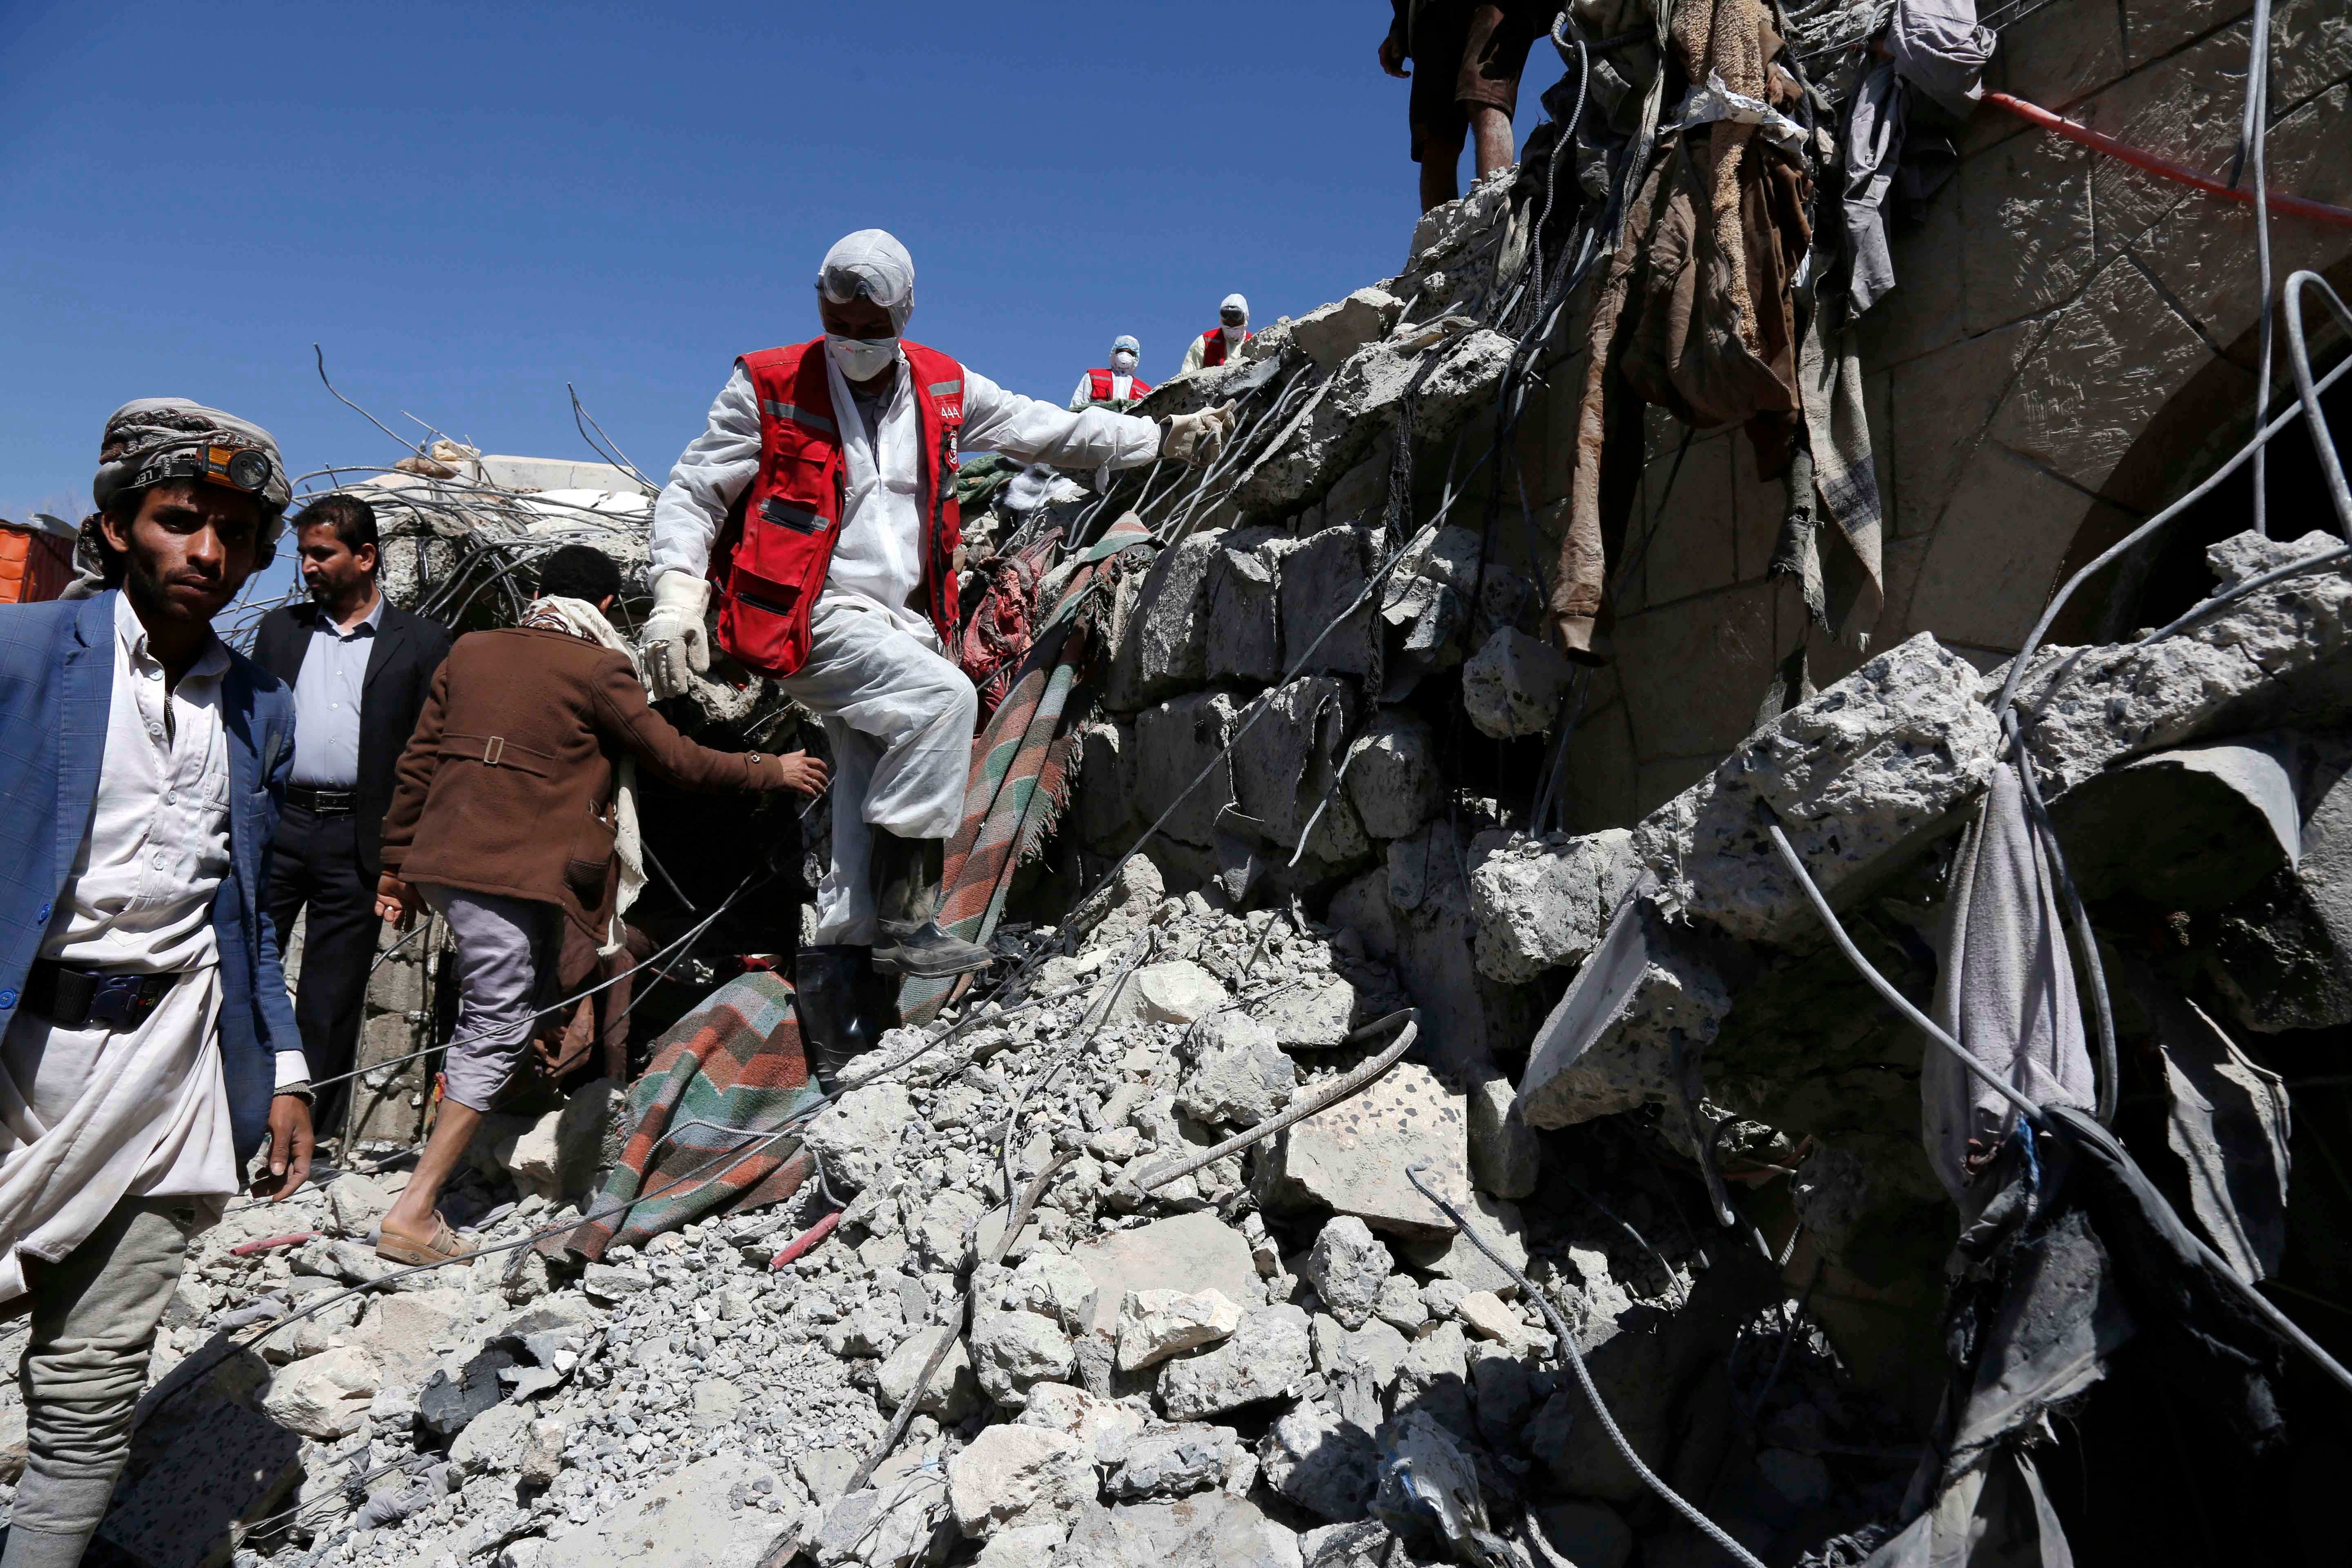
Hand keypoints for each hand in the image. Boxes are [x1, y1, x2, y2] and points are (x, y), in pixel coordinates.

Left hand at [259, 1094, 314, 1200]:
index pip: (300, 1175)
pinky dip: (269, 1170)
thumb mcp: (281, 1128)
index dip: (287, 1188)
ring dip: (270, 1180)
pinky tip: (259, 1174)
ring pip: (283, 1169)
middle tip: (255, 1194)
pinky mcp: (286, 1142)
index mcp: (303, 1148)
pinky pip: (279, 1161)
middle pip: (289, 1175)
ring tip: (253, 1188)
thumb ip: (279, 1151)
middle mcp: (300, 1150)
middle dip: (274, 1186)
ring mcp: (293, 1146)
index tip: (273, 1199)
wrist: (287, 1091)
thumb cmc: (284, 1108)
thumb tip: (276, 1173)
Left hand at [376, 873, 420, 926]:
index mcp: (409, 904)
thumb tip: (427, 914)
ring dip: (388, 917)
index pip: (410, 916)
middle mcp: (400, 904)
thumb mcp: (416, 895)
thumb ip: (420, 905)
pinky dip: (378, 911)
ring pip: (388, 913)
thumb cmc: (407, 884)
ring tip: (389, 917)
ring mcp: (390, 901)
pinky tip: (379, 912)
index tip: (406, 930)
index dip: (408, 924)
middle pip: (398, 917)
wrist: (395, 872)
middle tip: (395, 926)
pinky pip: (378, 907)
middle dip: (397, 922)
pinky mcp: (381, 897)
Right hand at [642, 573, 711, 697]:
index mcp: (674, 640)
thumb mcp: (698, 633)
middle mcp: (659, 643)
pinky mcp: (643, 644)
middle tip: (671, 697)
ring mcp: (649, 644)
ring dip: (654, 683)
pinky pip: (641, 662)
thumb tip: (700, 671)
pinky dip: (643, 675)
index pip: (675, 663)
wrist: (672, 605)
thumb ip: (699, 652)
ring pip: (650, 667)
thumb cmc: (688, 621)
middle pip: (661, 667)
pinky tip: (646, 686)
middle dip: (666, 684)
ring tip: (659, 696)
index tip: (681, 691)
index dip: (677, 678)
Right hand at [762, 750, 828, 796]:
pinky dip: (813, 794)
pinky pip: (809, 791)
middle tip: (826, 782)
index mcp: (802, 760)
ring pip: (816, 783)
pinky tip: (814, 796)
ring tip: (823, 791)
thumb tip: (804, 750)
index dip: (823, 766)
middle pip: (818, 774)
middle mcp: (804, 769)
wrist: (771, 771)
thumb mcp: (789, 755)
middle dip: (824, 779)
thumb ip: (798, 754)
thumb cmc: (778, 763)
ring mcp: (802, 777)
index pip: (817, 762)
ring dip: (821, 788)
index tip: (825, 769)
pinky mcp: (799, 786)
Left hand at [1160, 401, 1237, 468]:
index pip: (1230, 428)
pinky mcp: (1204, 461)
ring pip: (1218, 448)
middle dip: (1216, 429)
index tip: (1227, 415)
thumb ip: (1221, 411)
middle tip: (1205, 424)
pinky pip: (1210, 458)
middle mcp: (1217, 443)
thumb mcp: (1206, 415)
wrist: (1174, 433)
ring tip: (1199, 433)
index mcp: (1220, 431)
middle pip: (1226, 438)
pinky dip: (1205, 450)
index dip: (1230, 422)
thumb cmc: (1190, 423)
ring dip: (1209, 439)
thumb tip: (1234, 401)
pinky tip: (1198, 445)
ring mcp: (1211, 452)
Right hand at [1380, 34, 1409, 77]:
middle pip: (1389, 69)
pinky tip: (1408, 73)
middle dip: (1397, 73)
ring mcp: (1391, 60)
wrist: (1401, 32)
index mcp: (1382, 52)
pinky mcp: (1397, 62)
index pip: (1385, 64)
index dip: (1391, 69)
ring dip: (1401, 74)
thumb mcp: (1396, 38)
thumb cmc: (1397, 34)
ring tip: (1408, 74)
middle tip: (1405, 75)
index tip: (1398, 72)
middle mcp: (1385, 58)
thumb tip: (1395, 56)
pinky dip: (1403, 72)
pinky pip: (1399, 69)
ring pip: (1394, 71)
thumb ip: (1396, 47)